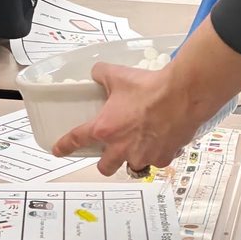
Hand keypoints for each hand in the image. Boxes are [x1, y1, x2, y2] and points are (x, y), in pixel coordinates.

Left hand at [53, 19, 240, 175]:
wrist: (182, 95)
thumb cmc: (148, 87)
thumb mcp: (119, 75)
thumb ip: (102, 74)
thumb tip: (96, 72)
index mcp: (105, 129)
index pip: (77, 139)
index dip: (65, 146)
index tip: (58, 151)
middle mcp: (121, 148)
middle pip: (105, 167)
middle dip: (106, 162)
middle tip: (111, 151)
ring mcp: (143, 156)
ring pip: (133, 166)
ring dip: (133, 158)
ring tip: (141, 144)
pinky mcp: (164, 157)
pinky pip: (156, 160)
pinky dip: (157, 153)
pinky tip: (162, 139)